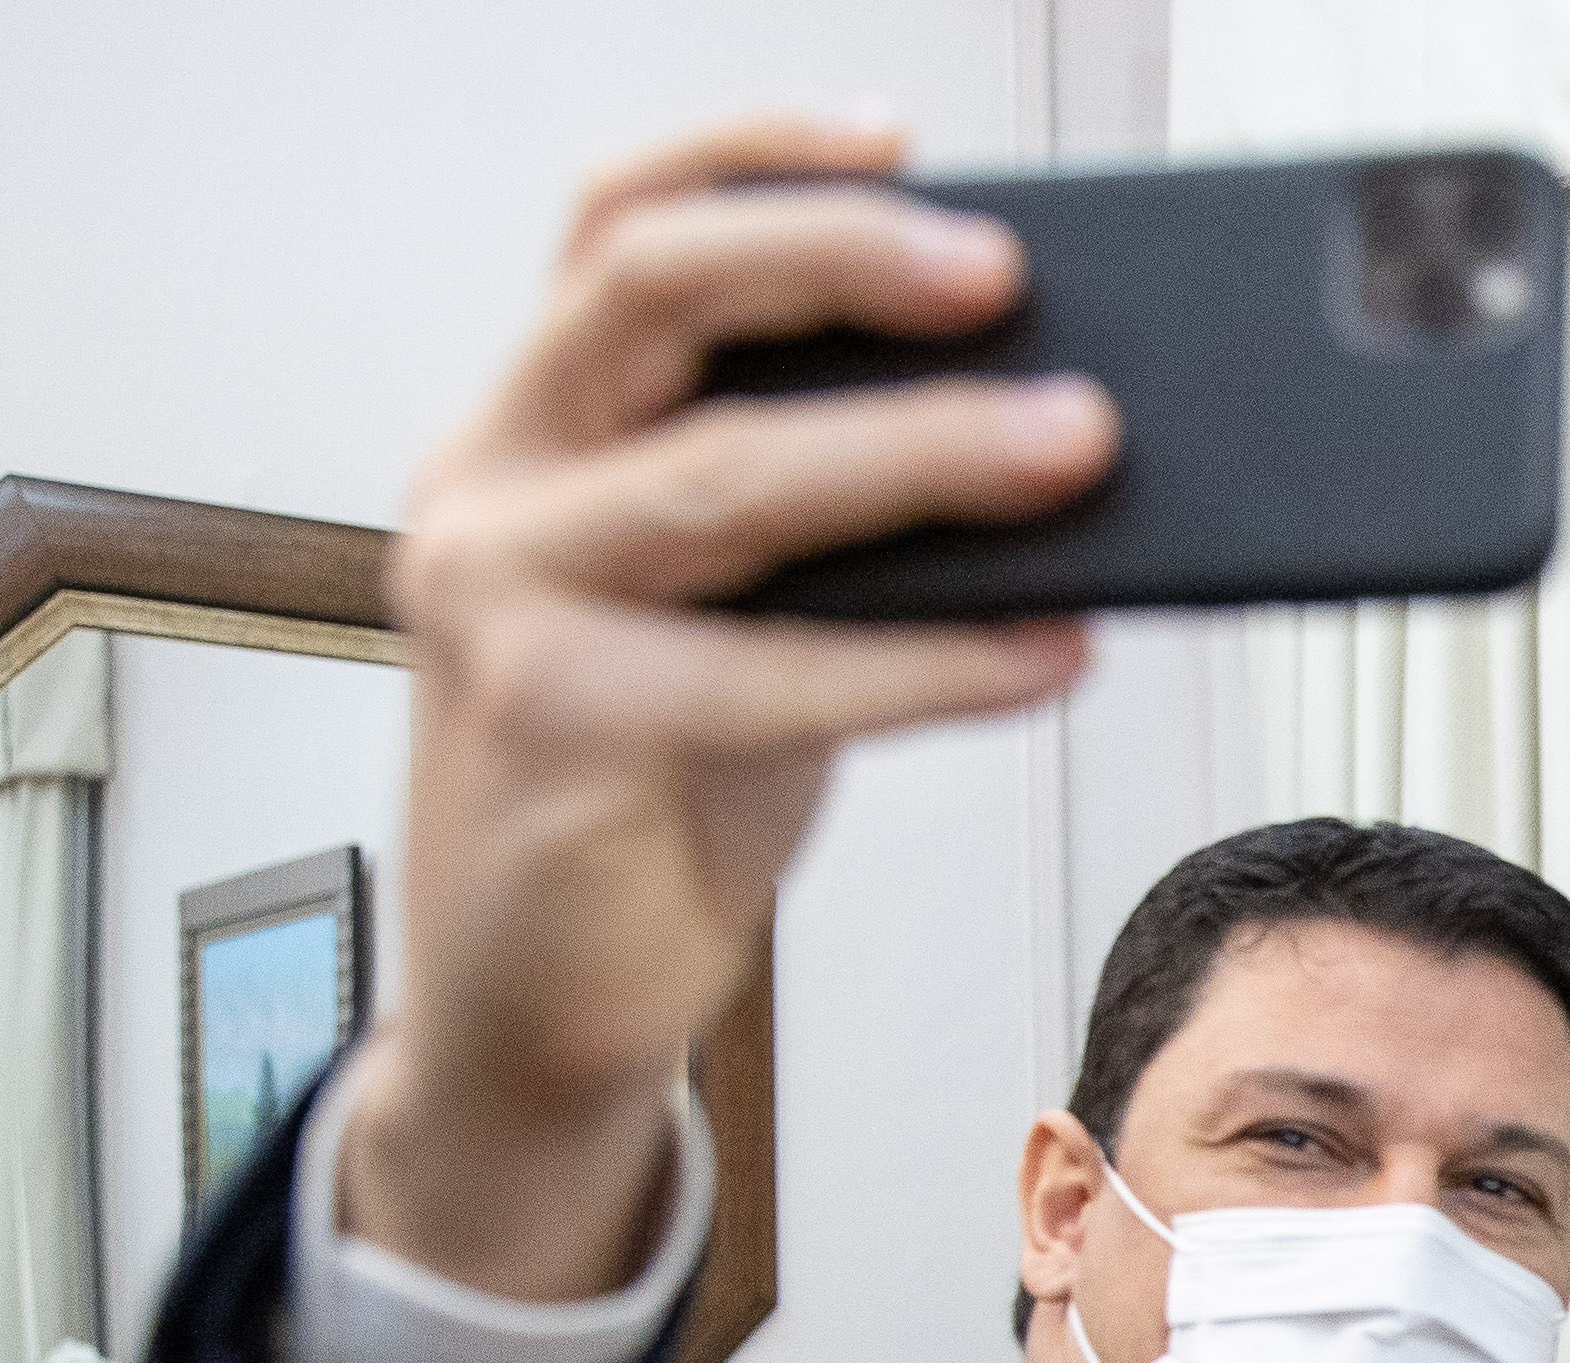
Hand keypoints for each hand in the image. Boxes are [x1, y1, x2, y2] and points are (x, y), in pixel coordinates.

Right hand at [351, 115, 1119, 1298]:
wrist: (535, 1009)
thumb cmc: (642, 810)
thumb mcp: (737, 626)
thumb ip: (826, 532)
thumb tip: (1031, 443)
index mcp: (527, 437)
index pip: (617, 232)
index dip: (752, 162)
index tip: (901, 146)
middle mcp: (491, 493)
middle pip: (653, 297)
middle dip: (843, 262)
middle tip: (1006, 277)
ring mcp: (504, 606)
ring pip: (732, 478)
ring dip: (929, 454)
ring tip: (1077, 443)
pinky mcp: (555, 731)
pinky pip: (781, 671)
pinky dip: (936, 660)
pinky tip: (1047, 648)